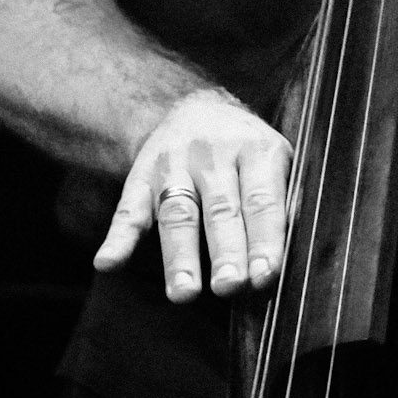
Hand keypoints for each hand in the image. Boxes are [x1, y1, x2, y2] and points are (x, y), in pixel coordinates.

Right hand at [93, 87, 292, 303]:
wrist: (195, 105)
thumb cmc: (245, 150)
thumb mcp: (274, 160)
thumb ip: (282, 203)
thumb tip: (290, 259)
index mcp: (255, 150)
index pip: (262, 200)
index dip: (264, 239)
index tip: (265, 275)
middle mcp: (213, 155)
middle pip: (220, 209)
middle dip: (226, 250)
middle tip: (230, 286)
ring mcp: (174, 165)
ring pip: (178, 213)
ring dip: (180, 255)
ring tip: (184, 292)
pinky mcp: (141, 176)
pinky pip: (129, 208)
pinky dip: (118, 238)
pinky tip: (108, 263)